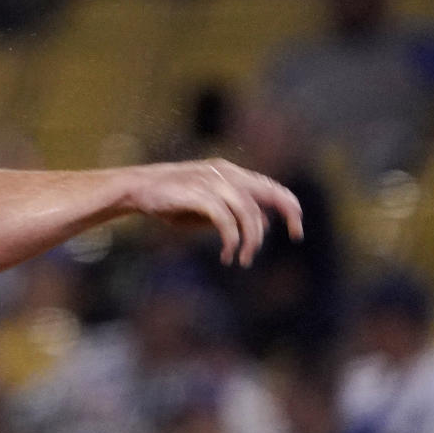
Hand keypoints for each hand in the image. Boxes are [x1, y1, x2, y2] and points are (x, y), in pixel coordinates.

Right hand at [123, 158, 302, 266]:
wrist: (137, 188)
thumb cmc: (170, 200)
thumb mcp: (207, 207)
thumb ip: (233, 213)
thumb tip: (262, 226)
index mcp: (230, 173)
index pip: (271, 187)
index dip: (289, 207)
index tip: (297, 231)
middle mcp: (226, 174)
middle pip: (269, 193)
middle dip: (289, 214)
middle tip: (296, 236)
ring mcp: (213, 182)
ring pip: (248, 212)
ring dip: (251, 239)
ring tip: (243, 259)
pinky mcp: (199, 195)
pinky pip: (226, 220)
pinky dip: (231, 240)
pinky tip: (227, 254)